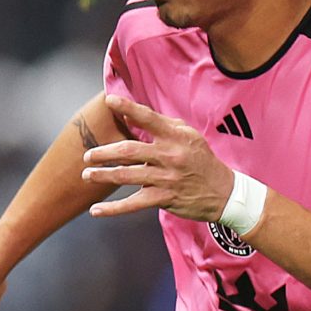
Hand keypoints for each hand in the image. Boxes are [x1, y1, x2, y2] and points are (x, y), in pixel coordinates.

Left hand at [81, 94, 234, 222]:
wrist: (223, 192)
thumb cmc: (201, 161)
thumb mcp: (189, 137)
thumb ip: (164, 125)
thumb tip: (135, 113)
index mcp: (175, 136)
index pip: (148, 118)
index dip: (128, 108)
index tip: (109, 101)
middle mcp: (170, 155)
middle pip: (129, 151)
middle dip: (104, 153)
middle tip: (87, 155)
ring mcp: (166, 178)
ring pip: (127, 175)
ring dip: (103, 176)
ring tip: (87, 175)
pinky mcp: (164, 198)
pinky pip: (133, 203)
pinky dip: (113, 208)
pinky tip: (95, 210)